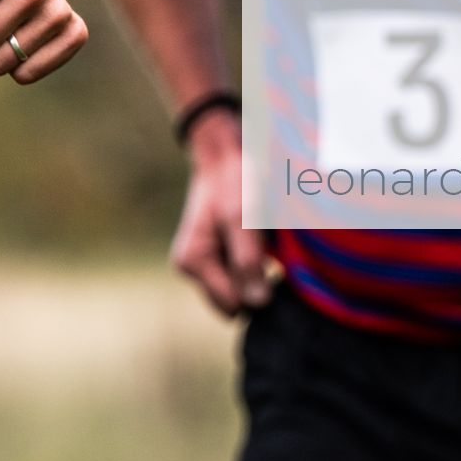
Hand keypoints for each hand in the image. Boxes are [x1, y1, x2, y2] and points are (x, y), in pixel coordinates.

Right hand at [170, 110, 276, 314]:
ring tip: (262, 242)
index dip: (256, 287)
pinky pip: (241, 279)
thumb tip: (257, 304)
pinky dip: (255, 265)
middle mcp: (191, 268)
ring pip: (241, 292)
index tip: (269, 259)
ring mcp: (202, 265)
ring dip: (258, 272)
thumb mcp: (242, 217)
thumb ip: (246, 261)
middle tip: (266, 248)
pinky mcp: (215, 259)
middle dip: (256, 282)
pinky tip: (258, 243)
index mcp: (192, 261)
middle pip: (236, 303)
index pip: (233, 305)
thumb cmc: (233, 181)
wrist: (225, 155)